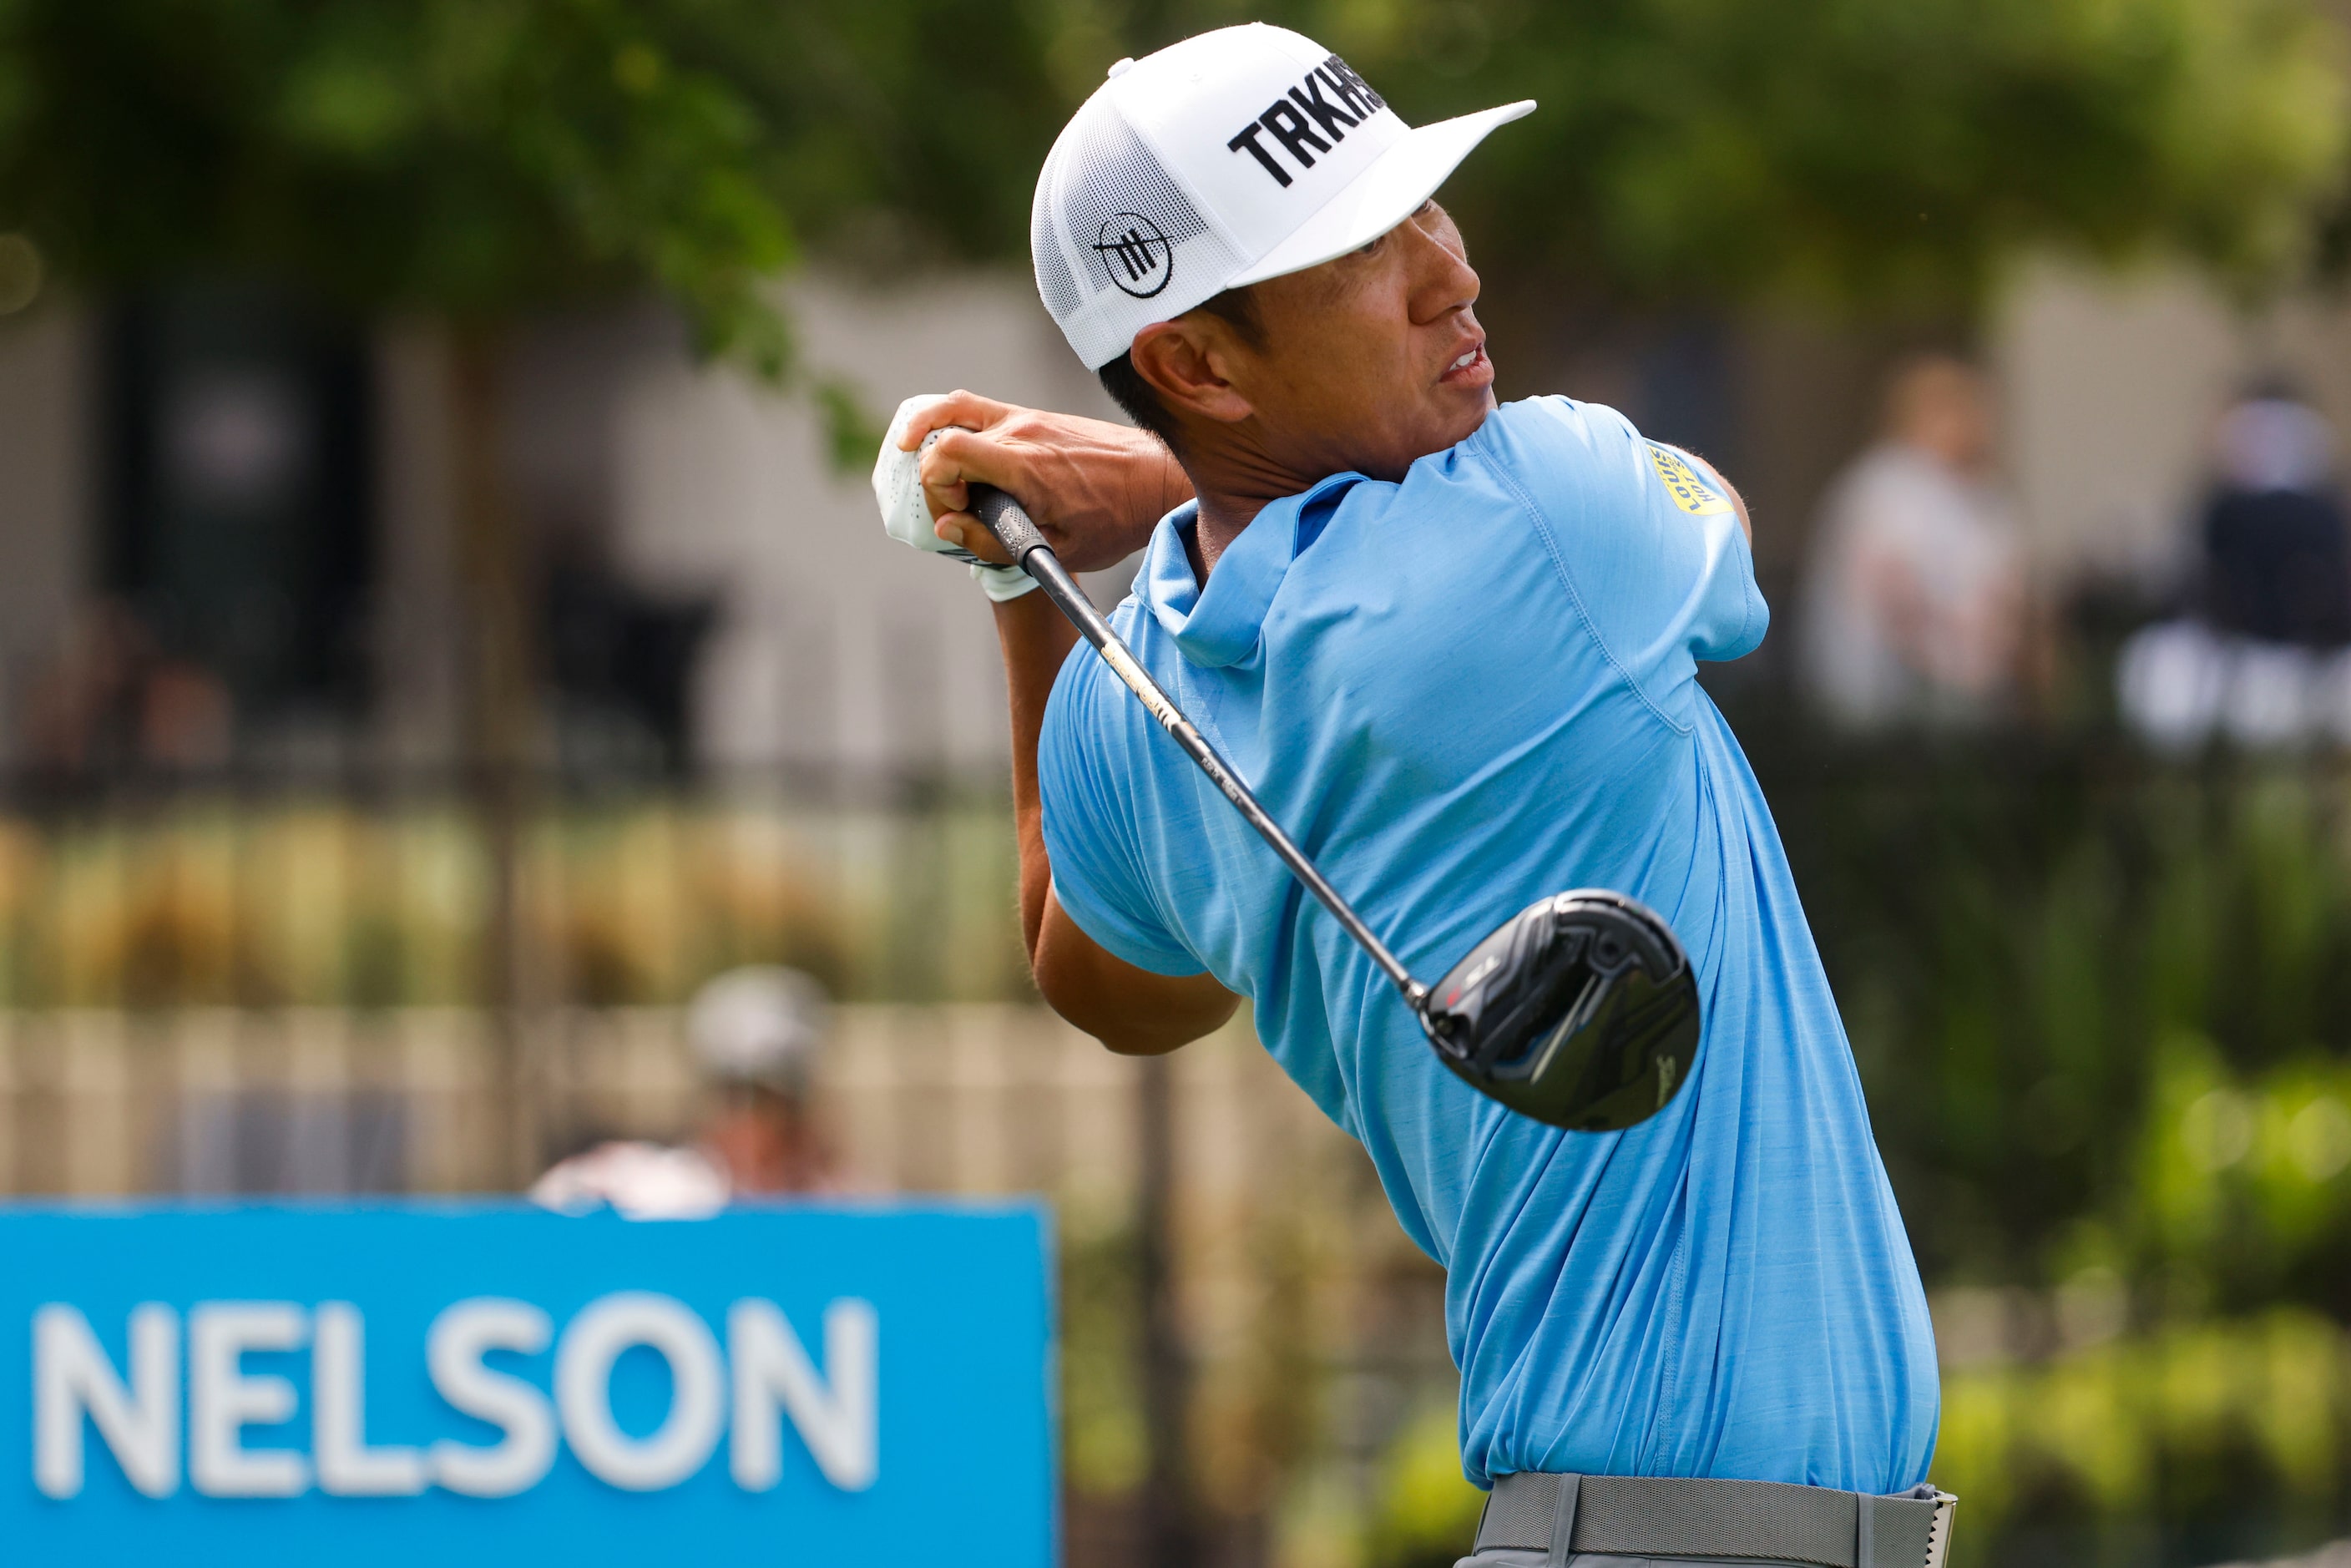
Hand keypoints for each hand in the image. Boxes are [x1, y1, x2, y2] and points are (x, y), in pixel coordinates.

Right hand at [905, 391, 1193, 572]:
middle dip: (933, 474)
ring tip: (909, 450)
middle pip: (942, 434)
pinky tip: (943, 438)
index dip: (936, 487)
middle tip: (955, 507)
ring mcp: (1025, 417)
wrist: (1158, 480)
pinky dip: (951, 420)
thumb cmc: (1115, 519)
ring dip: (927, 430)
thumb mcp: (1057, 550)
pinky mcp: (1033, 416)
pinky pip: (977, 408)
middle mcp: (1020, 431)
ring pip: (954, 407)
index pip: (946, 453)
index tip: (958, 515)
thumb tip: (947, 527)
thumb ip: (993, 543)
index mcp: (1024, 465)